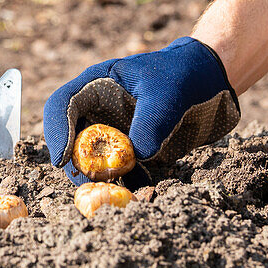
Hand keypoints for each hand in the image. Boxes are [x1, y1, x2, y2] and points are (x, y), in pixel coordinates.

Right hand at [42, 37, 238, 184]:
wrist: (211, 82)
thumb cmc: (183, 75)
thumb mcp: (167, 93)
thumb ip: (150, 121)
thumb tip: (136, 156)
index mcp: (96, 84)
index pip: (62, 105)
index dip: (57, 131)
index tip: (64, 158)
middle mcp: (98, 110)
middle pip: (69, 138)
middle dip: (74, 163)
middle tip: (89, 183)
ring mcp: (113, 131)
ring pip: (90, 159)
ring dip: (97, 178)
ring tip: (113, 192)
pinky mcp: (131, 151)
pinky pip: (117, 172)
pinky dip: (122, 184)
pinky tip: (135, 191)